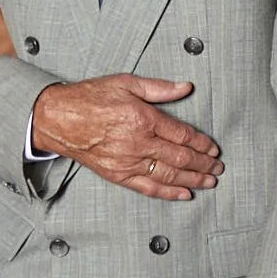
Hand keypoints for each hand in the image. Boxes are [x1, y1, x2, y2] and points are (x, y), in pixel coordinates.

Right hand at [32, 75, 222, 199]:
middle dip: (203, 164)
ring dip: (193, 179)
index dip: (202, 143)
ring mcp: (128, 162)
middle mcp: (139, 143)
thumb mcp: (126, 83)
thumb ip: (159, 88)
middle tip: (218, 167)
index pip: (182, 135)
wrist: (57, 119)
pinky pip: (148, 188)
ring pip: (169, 175)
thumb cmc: (89, 98)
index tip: (213, 148)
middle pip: (180, 158)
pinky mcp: (118, 175)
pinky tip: (185, 194)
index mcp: (143, 119)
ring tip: (209, 181)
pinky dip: (169, 193)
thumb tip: (185, 87)